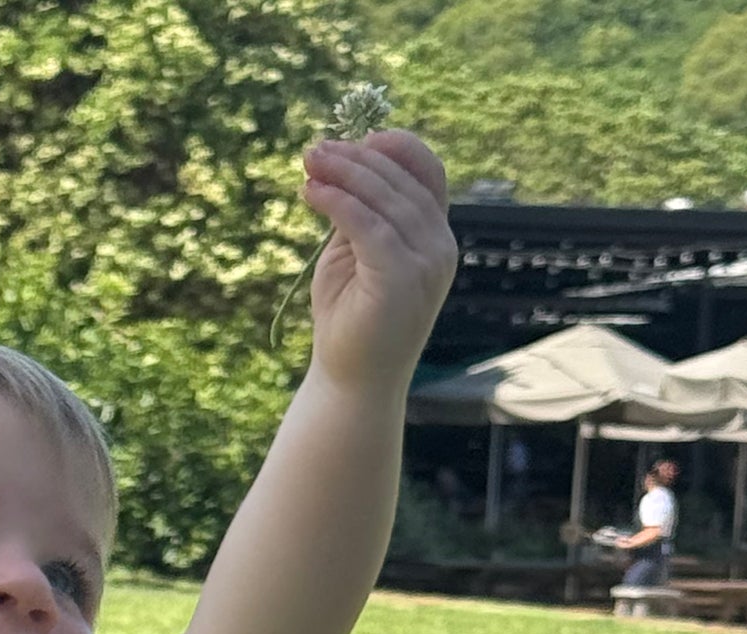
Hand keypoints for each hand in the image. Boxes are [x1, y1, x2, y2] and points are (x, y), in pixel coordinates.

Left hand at [301, 128, 457, 393]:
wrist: (353, 382)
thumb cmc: (351, 320)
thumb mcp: (355, 253)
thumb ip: (360, 213)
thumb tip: (341, 163)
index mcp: (435, 237)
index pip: (428, 173)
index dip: (395, 148)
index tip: (355, 139)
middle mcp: (439, 247)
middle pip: (402, 180)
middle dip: (355, 158)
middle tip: (312, 150)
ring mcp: (426, 263)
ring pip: (385, 199)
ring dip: (342, 174)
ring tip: (307, 164)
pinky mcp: (402, 278)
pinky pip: (368, 225)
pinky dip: (336, 202)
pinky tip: (309, 193)